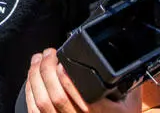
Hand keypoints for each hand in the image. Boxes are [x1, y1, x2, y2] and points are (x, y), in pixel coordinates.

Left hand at [25, 49, 141, 112]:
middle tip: (48, 53)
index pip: (84, 101)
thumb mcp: (130, 104)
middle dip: (47, 70)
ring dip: (35, 77)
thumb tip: (128, 61)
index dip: (68, 80)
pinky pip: (34, 110)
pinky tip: (31, 78)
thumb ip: (128, 84)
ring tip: (37, 60)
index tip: (62, 61)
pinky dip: (30, 91)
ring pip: (42, 103)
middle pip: (56, 98)